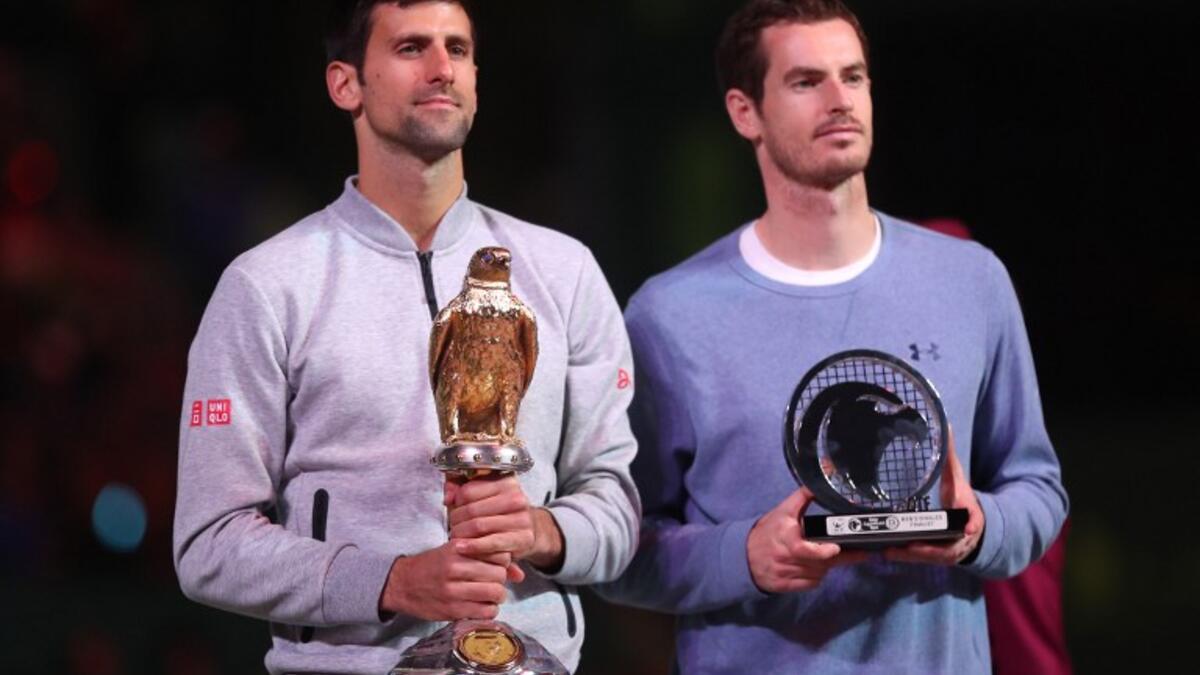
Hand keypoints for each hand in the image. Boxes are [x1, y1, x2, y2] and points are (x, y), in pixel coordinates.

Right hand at [378, 541, 508, 620]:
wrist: (401, 583)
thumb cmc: (434, 565)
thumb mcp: (456, 553)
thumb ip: (487, 558)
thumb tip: (520, 575)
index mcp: (458, 548)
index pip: (498, 553)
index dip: (501, 561)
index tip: (494, 565)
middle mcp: (455, 567)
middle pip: (499, 574)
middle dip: (500, 580)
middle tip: (492, 582)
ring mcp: (453, 590)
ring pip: (495, 593)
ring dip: (496, 596)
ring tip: (488, 595)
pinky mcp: (451, 610)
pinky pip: (485, 612)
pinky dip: (488, 611)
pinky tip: (480, 606)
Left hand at [446, 477, 564, 573]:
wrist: (527, 532)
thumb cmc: (499, 513)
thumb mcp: (481, 496)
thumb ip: (460, 489)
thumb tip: (448, 496)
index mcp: (506, 481)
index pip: (468, 490)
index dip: (455, 502)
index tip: (452, 509)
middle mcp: (517, 497)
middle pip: (472, 509)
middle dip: (455, 521)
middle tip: (451, 528)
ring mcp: (522, 518)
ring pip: (479, 526)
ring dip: (462, 535)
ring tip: (455, 539)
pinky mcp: (523, 538)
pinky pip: (492, 542)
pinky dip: (474, 546)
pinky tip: (462, 548)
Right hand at [747, 487, 868, 592]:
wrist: (743, 556)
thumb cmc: (767, 531)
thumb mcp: (783, 510)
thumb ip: (802, 497)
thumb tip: (820, 480)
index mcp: (785, 536)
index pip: (806, 549)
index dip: (824, 551)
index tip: (836, 548)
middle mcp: (785, 556)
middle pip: (821, 563)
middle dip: (842, 558)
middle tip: (861, 554)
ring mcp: (785, 573)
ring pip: (818, 573)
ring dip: (826, 566)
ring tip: (829, 556)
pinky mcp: (785, 586)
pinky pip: (811, 584)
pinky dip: (816, 576)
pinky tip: (814, 567)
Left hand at [885, 427, 984, 564]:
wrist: (971, 527)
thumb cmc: (959, 498)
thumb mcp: (956, 477)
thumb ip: (948, 455)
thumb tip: (943, 423)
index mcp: (970, 515)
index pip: (974, 519)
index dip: (973, 524)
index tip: (970, 528)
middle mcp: (962, 536)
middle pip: (948, 546)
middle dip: (929, 548)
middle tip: (908, 544)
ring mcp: (950, 550)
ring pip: (932, 556)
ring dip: (911, 555)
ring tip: (889, 550)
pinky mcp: (936, 557)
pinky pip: (922, 560)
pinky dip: (906, 557)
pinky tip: (886, 552)